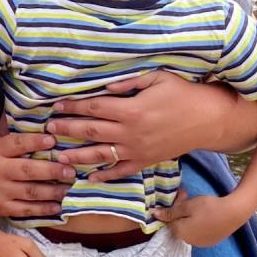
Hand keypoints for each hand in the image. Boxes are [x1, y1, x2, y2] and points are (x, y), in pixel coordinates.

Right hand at [0, 129, 73, 218]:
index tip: (53, 140)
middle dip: (51, 170)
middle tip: (70, 170)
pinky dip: (44, 208)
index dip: (34, 141)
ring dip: (53, 191)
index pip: (16, 144)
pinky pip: (26, 209)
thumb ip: (11, 125)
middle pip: (27, 170)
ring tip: (69, 187)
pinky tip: (57, 205)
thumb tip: (26, 102)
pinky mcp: (2, 208)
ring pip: (30, 192)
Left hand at [47, 73, 235, 178]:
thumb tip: (105, 87)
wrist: (208, 119)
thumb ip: (129, 82)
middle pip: (91, 131)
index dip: (73, 106)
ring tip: (58, 156)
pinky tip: (89, 178)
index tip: (56, 105)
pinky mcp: (146, 161)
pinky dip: (105, 176)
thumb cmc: (182, 93)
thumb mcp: (157, 78)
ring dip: (77, 155)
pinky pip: (121, 171)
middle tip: (48, 129)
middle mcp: (130, 132)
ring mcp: (137, 150)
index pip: (94, 107)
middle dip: (67, 129)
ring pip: (101, 154)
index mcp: (131, 109)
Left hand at [156, 189, 248, 247]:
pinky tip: (207, 214)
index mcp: (180, 233)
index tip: (181, 196)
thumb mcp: (187, 206)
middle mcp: (189, 241)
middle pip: (179, 224)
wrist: (235, 213)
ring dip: (189, 217)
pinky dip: (199, 223)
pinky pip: (199, 232)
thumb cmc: (208, 207)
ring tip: (198, 204)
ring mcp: (201, 243)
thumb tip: (154, 214)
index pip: (169, 221)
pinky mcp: (211, 241)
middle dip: (181, 210)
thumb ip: (170, 212)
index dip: (173, 207)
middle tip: (188, 195)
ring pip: (189, 228)